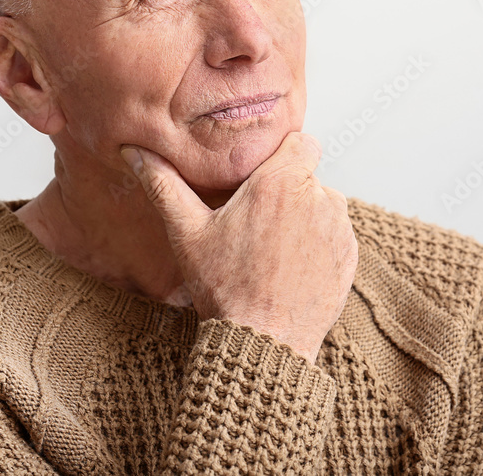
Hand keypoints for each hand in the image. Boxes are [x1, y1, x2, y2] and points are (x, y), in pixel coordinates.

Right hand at [120, 132, 358, 364]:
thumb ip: (163, 184)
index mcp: (280, 182)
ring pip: (323, 204)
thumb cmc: (223, 287)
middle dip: (285, 190)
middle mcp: (318, 198)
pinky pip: (335, 233)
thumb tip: (133, 151)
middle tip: (255, 222)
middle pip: (306, 175)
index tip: (260, 176)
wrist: (264, 342)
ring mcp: (338, 227)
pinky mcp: (350, 254)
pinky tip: (290, 266)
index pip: (300, 141)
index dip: (280, 154)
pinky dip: (318, 243)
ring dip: (304, 215)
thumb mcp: (186, 233)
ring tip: (272, 248)